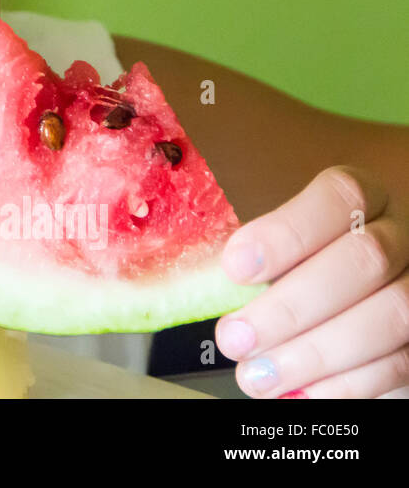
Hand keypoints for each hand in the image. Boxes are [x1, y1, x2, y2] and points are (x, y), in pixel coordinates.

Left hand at [214, 164, 408, 397]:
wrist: (347, 311)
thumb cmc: (299, 273)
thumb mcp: (274, 255)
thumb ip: (251, 260)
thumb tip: (200, 282)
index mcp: (361, 198)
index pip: (338, 197)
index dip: (286, 232)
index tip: (236, 267)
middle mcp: (400, 235)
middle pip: (364, 260)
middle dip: (291, 307)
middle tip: (236, 338)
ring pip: (390, 316)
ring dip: (314, 353)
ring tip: (258, 375)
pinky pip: (399, 363)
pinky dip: (345, 384)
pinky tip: (300, 392)